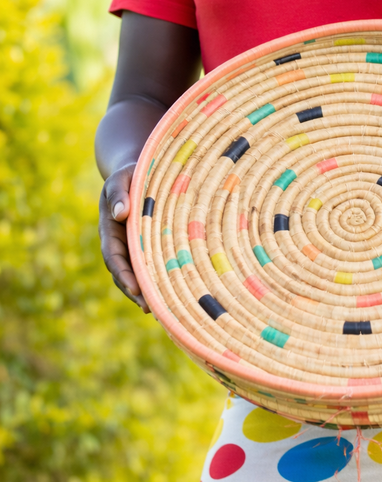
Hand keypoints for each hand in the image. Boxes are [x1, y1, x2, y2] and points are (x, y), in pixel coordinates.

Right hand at [99, 163, 148, 312]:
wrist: (136, 172)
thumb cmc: (129, 174)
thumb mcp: (121, 179)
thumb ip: (119, 194)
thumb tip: (120, 214)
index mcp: (109, 228)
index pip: (113, 256)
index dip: (124, 273)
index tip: (135, 289)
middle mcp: (119, 241)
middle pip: (124, 272)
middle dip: (135, 291)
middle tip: (151, 308)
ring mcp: (131, 245)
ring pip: (136, 272)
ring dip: (146, 291)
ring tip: (162, 310)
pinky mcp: (146, 245)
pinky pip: (149, 264)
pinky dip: (156, 279)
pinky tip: (171, 292)